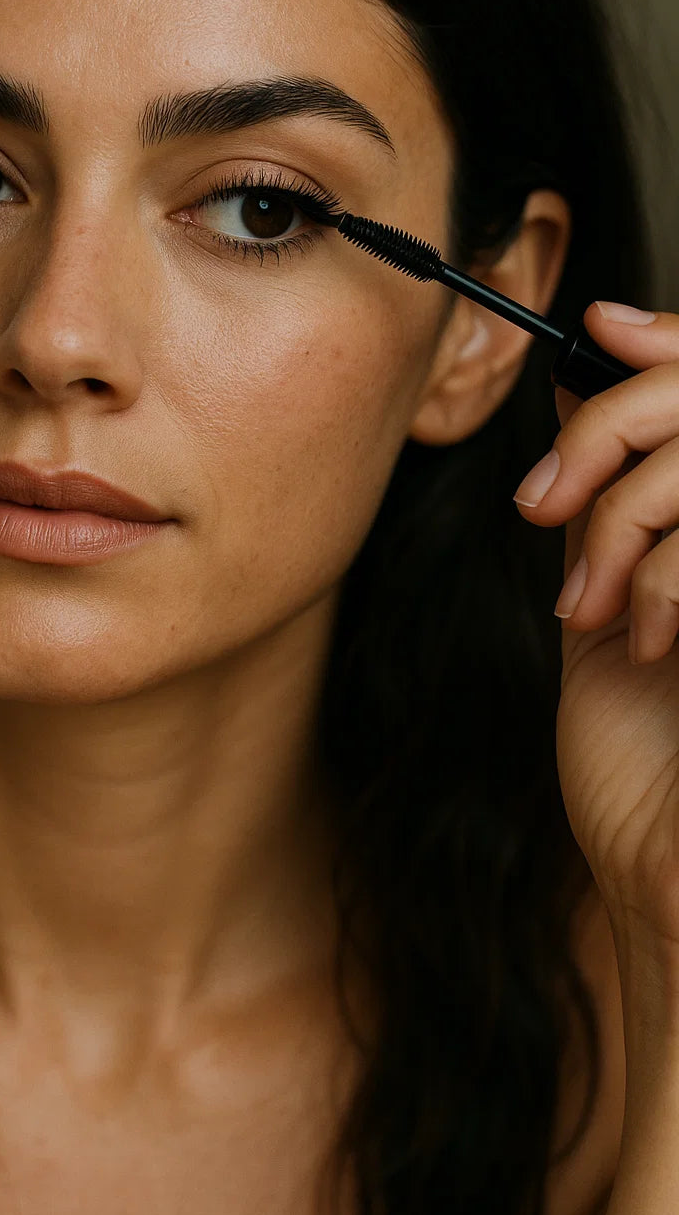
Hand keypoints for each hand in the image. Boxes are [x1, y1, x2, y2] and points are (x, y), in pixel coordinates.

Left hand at [513, 300, 678, 949]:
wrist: (672, 885)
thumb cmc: (642, 770)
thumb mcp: (605, 614)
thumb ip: (605, 509)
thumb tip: (578, 399)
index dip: (670, 345)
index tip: (604, 330)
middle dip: (618, 430)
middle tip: (548, 504)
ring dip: (630, 518)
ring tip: (594, 602)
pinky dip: (666, 572)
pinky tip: (646, 636)